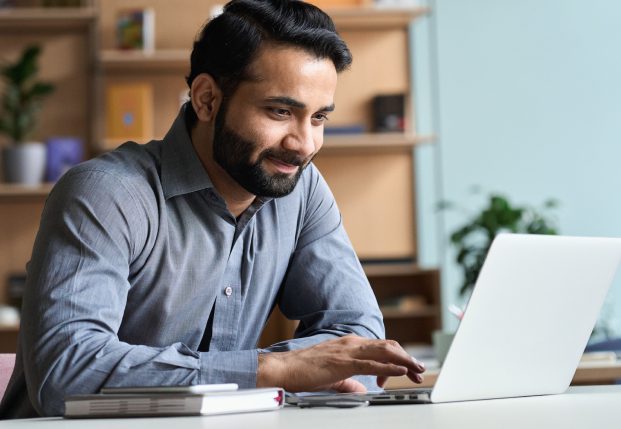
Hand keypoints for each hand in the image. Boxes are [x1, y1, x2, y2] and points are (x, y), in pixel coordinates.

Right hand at [257, 335, 424, 392]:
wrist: (284, 368)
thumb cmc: (304, 371)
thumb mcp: (333, 377)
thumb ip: (349, 382)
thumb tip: (362, 389)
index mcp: (349, 345)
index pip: (381, 348)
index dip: (398, 358)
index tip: (407, 371)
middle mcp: (351, 343)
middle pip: (388, 347)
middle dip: (407, 358)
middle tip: (419, 370)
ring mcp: (348, 351)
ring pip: (384, 352)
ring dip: (404, 361)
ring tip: (417, 369)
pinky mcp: (343, 362)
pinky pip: (372, 363)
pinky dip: (389, 367)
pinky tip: (400, 371)